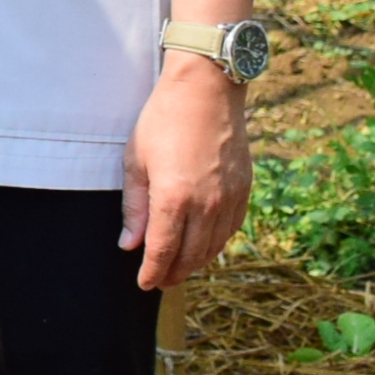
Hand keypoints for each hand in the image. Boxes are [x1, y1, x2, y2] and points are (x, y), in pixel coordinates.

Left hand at [118, 58, 251, 289]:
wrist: (206, 91)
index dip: (153, 272)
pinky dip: (216, 244)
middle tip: (160, 282)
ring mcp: (229, 199)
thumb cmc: (163, 121)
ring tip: (180, 269)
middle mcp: (206, 205)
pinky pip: (231, 230)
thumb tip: (130, 244)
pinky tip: (204, 245)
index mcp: (174, 199)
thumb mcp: (136, 161)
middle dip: (173, 274)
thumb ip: (134, 208)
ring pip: (213, 247)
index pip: (163, 251)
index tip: (145, 283)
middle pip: (190, 256)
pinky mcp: (244, 190)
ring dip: (195, 263)